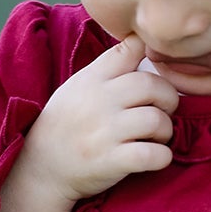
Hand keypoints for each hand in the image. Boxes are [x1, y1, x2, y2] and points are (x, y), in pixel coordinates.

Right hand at [0, 34, 177, 211]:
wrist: (41, 167)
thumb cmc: (65, 125)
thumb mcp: (77, 87)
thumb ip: (107, 68)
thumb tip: (139, 44)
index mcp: (93, 79)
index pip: (130, 48)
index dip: (151, 56)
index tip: (152, 77)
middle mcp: (100, 101)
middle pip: (152, 85)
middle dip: (168, 99)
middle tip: (164, 112)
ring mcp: (106, 132)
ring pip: (156, 120)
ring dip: (166, 131)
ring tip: (157, 137)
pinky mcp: (111, 161)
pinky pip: (152, 155)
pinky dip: (162, 157)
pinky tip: (156, 157)